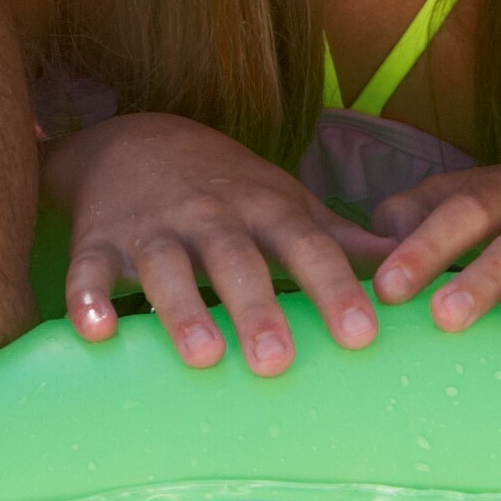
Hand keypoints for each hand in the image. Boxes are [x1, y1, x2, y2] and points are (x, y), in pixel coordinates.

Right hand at [53, 112, 389, 375]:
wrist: (132, 139)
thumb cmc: (227, 188)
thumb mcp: (286, 202)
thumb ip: (341, 241)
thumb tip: (414, 269)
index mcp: (265, 210)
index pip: (306, 247)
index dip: (334, 288)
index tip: (362, 333)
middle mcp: (211, 217)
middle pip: (236, 261)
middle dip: (257, 308)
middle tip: (277, 361)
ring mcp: (152, 229)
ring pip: (166, 268)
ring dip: (183, 309)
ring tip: (203, 355)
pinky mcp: (98, 242)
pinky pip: (88, 270)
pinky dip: (86, 298)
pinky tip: (94, 331)